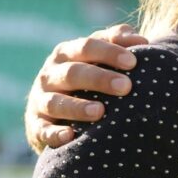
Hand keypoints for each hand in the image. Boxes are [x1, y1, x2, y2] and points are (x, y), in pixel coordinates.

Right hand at [24, 24, 148, 152]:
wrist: (57, 108)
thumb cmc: (90, 74)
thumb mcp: (99, 55)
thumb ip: (118, 42)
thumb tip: (141, 41)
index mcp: (67, 53)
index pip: (87, 46)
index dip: (110, 52)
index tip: (133, 62)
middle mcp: (50, 74)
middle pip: (73, 72)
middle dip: (99, 78)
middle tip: (126, 87)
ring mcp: (40, 100)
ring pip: (55, 102)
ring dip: (76, 107)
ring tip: (100, 112)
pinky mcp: (35, 125)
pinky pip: (41, 130)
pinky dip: (54, 133)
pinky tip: (70, 136)